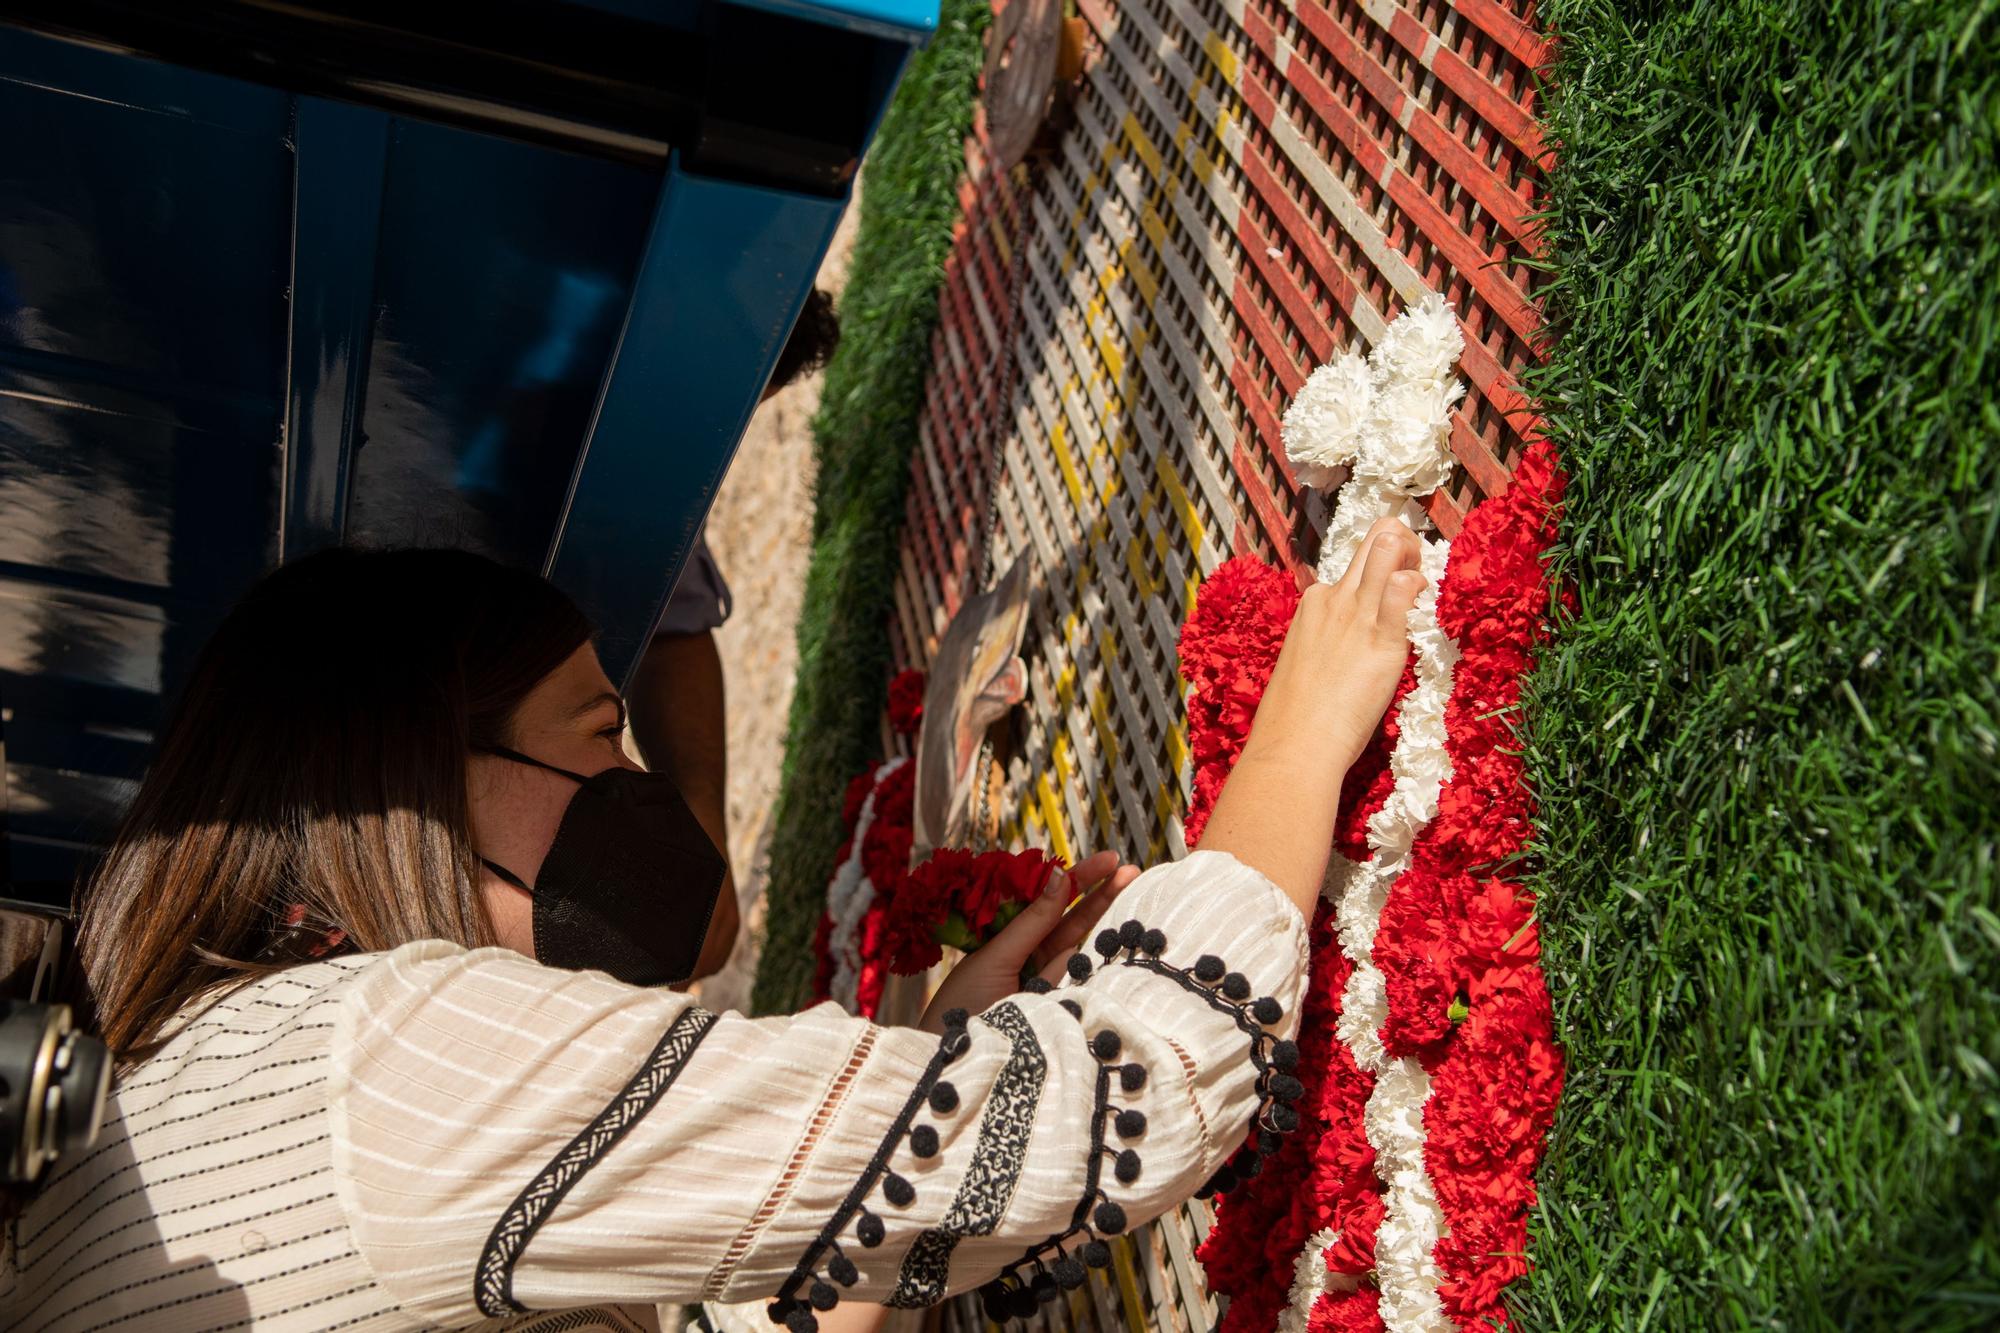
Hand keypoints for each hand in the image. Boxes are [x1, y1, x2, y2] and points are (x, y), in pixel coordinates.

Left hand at [917, 851, 1141, 1032]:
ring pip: (1081, 949)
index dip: (1080, 881)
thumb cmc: (963, 1005)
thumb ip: (1032, 921)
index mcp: (1013, 941)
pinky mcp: (1061, 1010)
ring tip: (1127, 889)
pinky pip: (1082, 982)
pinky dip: (1097, 963)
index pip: (1052, 904)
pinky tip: (1117, 941)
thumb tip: (1061, 876)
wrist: (956, 1059)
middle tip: (1130, 869)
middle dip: (1102, 895)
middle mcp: (1034, 960)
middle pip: (1074, 922)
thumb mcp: (995, 957)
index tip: (1109, 861)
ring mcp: (1049, 986)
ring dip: (1104, 922)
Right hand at [1197, 515, 1424, 913]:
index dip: (1380, 572)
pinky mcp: (1380, 636)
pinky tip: (1426, 599)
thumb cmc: (1293, 722)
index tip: (1394, 589)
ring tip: (1426, 576)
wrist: (1293, 746)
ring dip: (1415, 550)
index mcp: (1311, 606)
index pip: (1351, 568)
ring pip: (1387, 546)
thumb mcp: (1303, 671)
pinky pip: (1405, 586)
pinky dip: (1421, 584)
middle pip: (1371, 540)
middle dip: (1402, 540)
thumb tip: (1337, 658)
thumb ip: (1324, 651)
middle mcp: (1332, 599)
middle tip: (1418, 568)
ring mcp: (1355, 613)